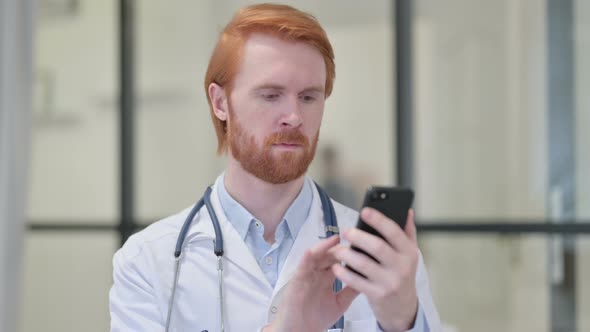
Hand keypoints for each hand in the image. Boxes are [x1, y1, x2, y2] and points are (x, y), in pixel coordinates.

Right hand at [263, 235, 358, 331]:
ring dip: (323, 247)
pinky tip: (311, 252)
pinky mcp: (296, 282)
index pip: (338, 260)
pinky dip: (305, 259)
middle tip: (349, 240)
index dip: (348, 252)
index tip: (359, 245)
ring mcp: (306, 276)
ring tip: (334, 240)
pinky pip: (301, 268)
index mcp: (327, 278)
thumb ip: (351, 290)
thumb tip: (368, 278)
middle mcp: (317, 274)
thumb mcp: (340, 303)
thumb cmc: (316, 319)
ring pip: (315, 257)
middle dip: (338, 247)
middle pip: (328, 255)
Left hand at [330, 208, 418, 331]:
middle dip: (359, 237)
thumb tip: (408, 211)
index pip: (394, 232)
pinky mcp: (378, 295)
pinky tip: (336, 267)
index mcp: (409, 252)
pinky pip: (357, 282)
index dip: (379, 220)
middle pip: (377, 247)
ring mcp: (390, 282)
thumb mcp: (409, 254)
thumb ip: (408, 232)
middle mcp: (401, 267)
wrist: (403, 308)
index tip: (364, 211)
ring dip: (348, 254)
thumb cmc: (402, 274)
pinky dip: (345, 273)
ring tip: (338, 249)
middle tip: (345, 231)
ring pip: (364, 264)